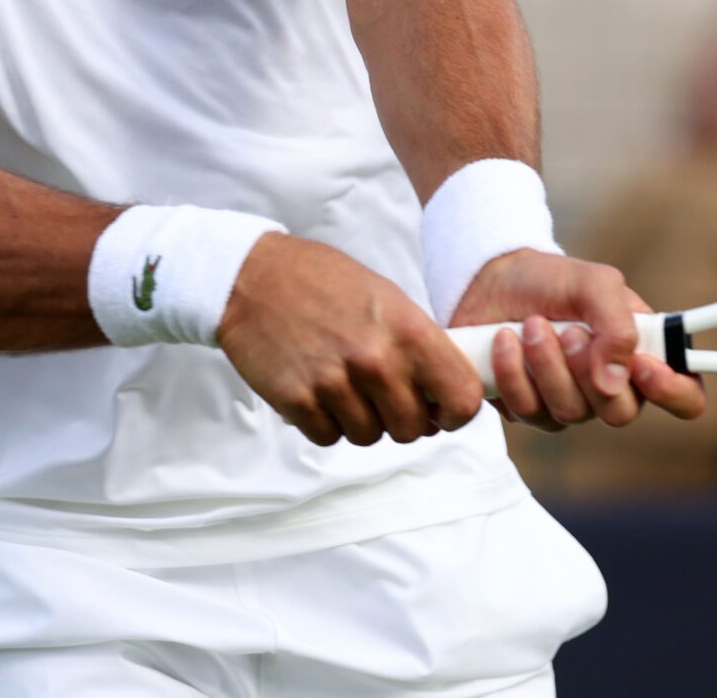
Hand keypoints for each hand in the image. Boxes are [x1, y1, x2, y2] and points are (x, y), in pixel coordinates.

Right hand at [219, 235, 483, 445]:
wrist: (254, 277)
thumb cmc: (324, 282)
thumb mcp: (387, 298)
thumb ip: (418, 345)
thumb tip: (440, 396)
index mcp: (409, 330)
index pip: (462, 398)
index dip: (456, 412)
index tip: (442, 411)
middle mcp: (376, 361)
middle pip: (413, 429)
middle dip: (401, 419)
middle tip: (383, 395)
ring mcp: (336, 384)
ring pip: (370, 437)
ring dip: (361, 420)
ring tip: (345, 386)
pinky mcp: (299, 402)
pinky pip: (329, 437)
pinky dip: (326, 423)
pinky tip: (318, 391)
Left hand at [449, 249, 707, 431]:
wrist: (494, 280)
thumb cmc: (553, 280)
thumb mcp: (595, 283)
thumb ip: (618, 324)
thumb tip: (615, 380)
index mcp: (643, 352)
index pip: (686, 395)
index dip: (675, 392)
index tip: (643, 366)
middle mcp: (613, 386)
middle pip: (621, 413)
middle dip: (587, 370)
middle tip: (569, 331)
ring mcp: (572, 402)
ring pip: (571, 412)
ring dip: (546, 364)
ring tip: (531, 324)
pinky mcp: (531, 409)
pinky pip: (529, 412)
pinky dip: (514, 372)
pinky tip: (504, 341)